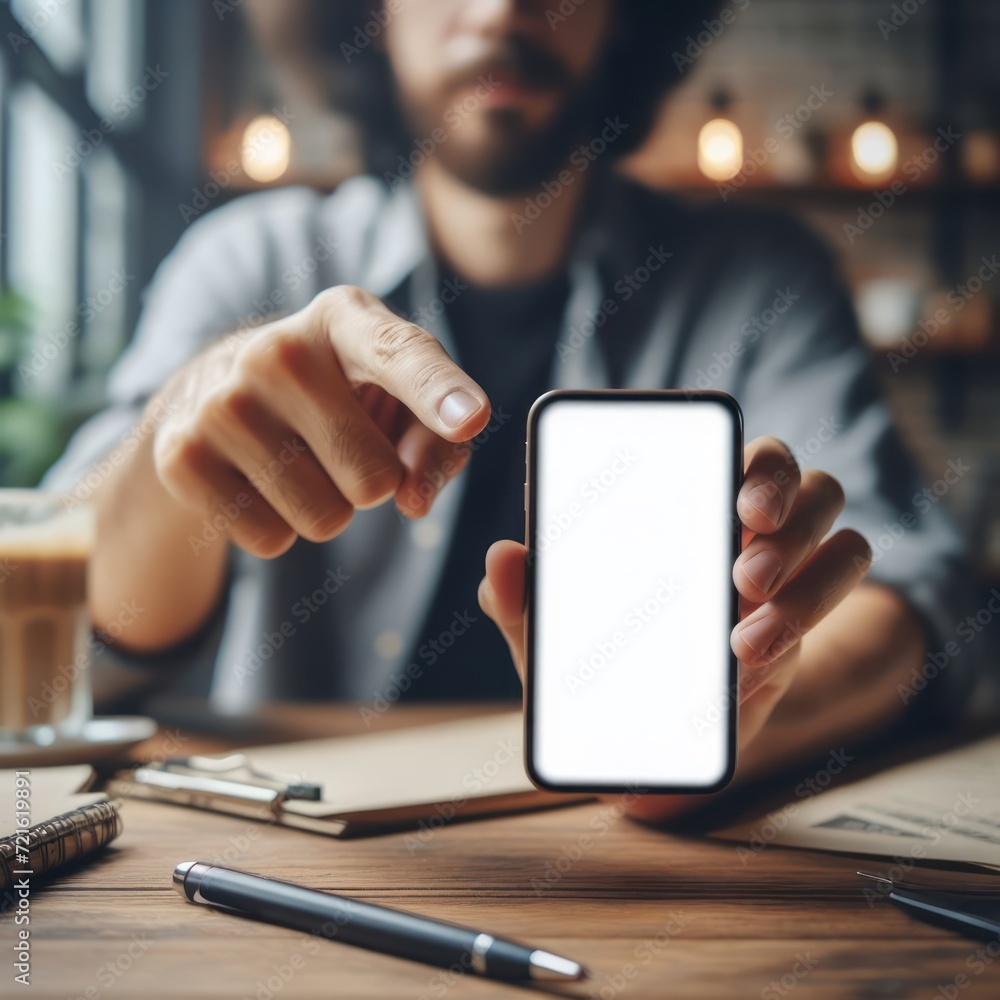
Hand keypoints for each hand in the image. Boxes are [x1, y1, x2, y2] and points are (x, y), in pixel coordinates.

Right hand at [150, 286, 490, 556]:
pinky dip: (279, 528)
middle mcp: (278, 350)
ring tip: (299, 460)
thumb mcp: (400, 401)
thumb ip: (439, 444)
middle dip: (373, 483)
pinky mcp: (181, 456)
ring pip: (325, 519)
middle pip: (374, 478)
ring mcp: (222, 402)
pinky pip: (271, 540)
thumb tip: (413, 500)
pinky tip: (258, 481)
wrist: (214, 394)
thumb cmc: (338, 397)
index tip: (470, 419)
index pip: (401, 357)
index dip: (439, 392)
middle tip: (339, 447)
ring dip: (328, 509)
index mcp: (344, 318)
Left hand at [478, 435, 871, 822]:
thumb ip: (520, 601)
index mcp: (680, 507)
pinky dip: (813, 620)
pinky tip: (754, 660)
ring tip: (746, 633)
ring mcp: (782, 571)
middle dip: (787, 510)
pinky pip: (843, 597)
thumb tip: (502, 557)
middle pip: (802, 477)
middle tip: (743, 569)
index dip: (751, 464)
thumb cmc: (592, 667)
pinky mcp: (802, 620)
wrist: (634, 743)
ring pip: (843, 535)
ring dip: (809, 579)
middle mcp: (741, 525)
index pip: (732, 452)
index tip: (737, 502)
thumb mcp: (547, 638)